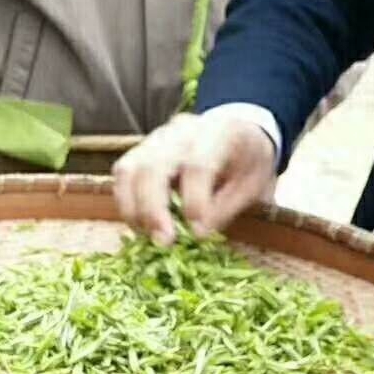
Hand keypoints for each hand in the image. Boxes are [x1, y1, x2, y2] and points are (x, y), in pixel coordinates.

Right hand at [113, 111, 276, 244]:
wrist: (237, 134)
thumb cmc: (246, 162)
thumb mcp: (251, 186)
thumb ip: (224, 209)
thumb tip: (196, 233)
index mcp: (218, 133)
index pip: (197, 164)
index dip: (195, 201)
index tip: (198, 233)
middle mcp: (182, 131)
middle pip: (153, 166)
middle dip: (153, 210)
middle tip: (163, 242)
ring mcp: (156, 138)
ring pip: (129, 170)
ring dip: (133, 209)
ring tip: (147, 237)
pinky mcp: (141, 151)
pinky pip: (122, 175)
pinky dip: (126, 203)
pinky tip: (140, 225)